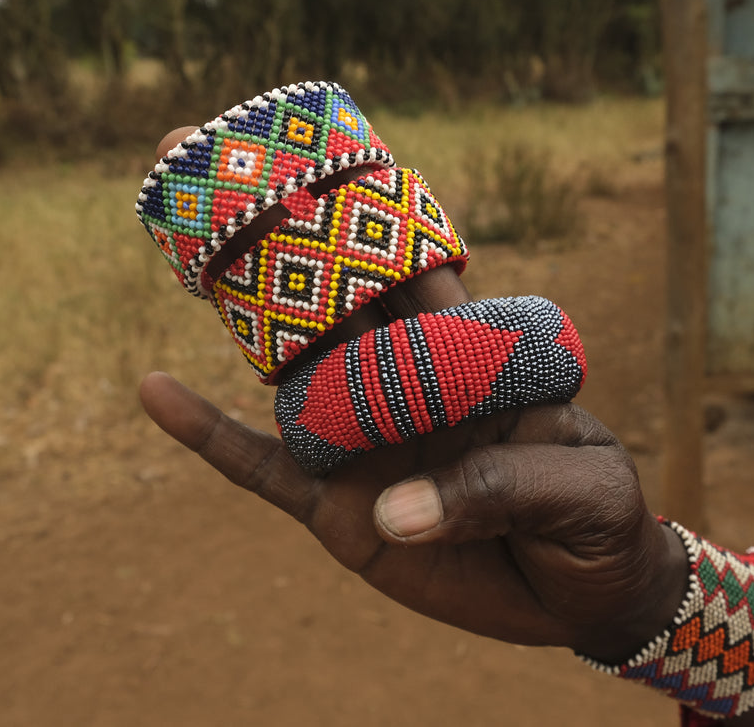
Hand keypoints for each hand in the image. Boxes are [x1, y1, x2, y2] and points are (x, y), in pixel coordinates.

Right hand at [139, 128, 685, 662]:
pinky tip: (153, 390)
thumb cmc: (599, 521)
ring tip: (176, 246)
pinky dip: (207, 435)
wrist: (587, 602)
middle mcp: (407, 387)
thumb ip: (500, 482)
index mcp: (471, 359)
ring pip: (286, 367)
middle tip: (202, 157)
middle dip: (273, 233)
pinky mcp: (339, 511)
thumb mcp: (580, 490)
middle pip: (329, 300)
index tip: (313, 151)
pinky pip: (262, 468)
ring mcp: (366, 444)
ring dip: (233, 310)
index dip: (364, 214)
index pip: (409, 271)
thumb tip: (390, 507)